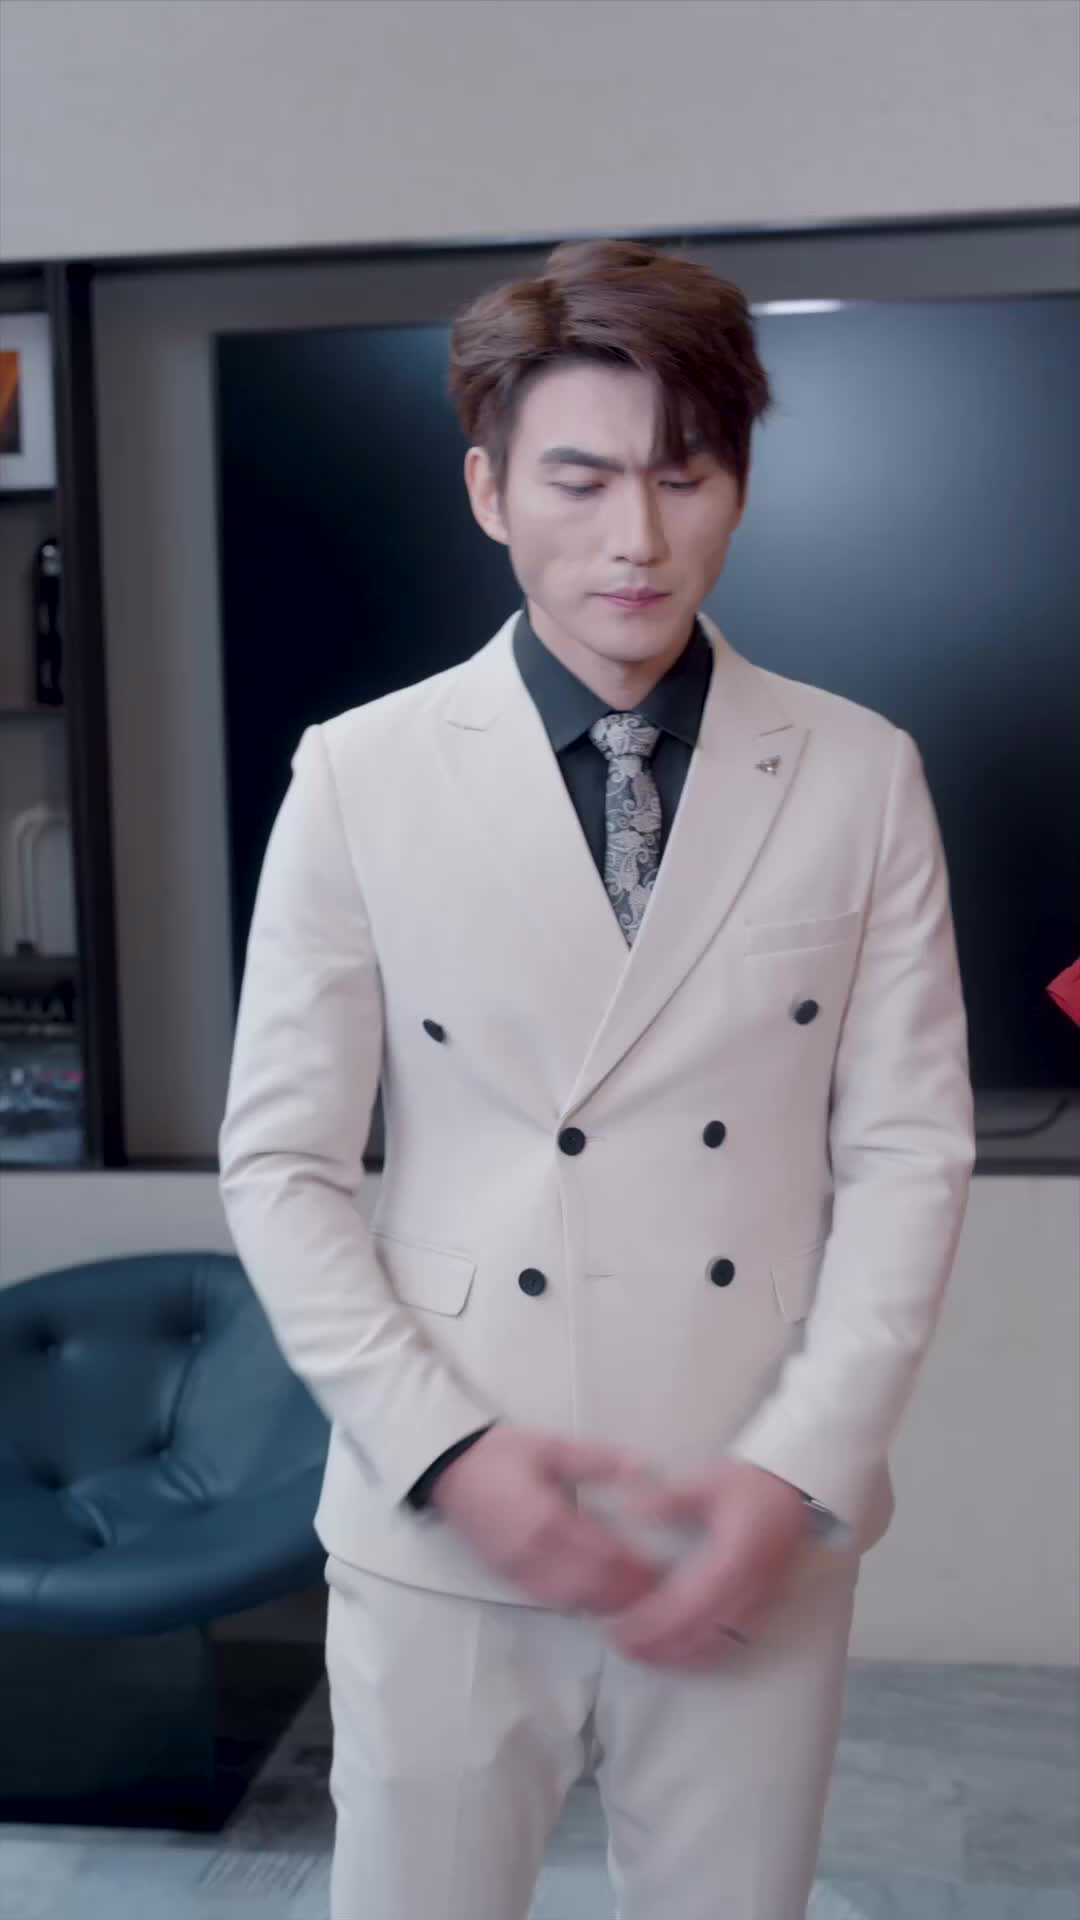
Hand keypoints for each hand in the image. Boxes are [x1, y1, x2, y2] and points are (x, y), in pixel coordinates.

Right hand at [431, 1426, 666, 1613]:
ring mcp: (519, 1571)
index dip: (635, 1568)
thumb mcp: (552, 1447)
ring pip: (573, 1601)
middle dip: (627, 1594)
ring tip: (640, 1602)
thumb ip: (597, 1460)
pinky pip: (552, 1600)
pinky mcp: (509, 1578)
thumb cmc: (500, 1455)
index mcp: (546, 1521)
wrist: (446, 1469)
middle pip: (591, 1588)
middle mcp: (533, 1555)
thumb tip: (641, 1467)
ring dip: (607, 1604)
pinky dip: (581, 1604)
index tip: (664, 1571)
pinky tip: (601, 1600)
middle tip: (662, 1594)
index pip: (602, 1556)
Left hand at [600, 1460, 809, 1669]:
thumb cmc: (751, 1487)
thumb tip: (634, 1509)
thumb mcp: (709, 1482)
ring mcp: (760, 1599)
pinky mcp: (764, 1604)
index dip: (657, 1622)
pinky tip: (685, 1655)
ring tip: (647, 1658)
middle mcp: (750, 1585)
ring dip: (682, 1655)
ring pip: (720, 1641)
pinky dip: (706, 1652)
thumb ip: (671, 1498)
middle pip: (702, 1630)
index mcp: (735, 1557)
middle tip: (627, 1649)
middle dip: (663, 1646)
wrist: (794, 1491)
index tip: (626, 1629)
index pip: (691, 1601)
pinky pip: (735, 1640)